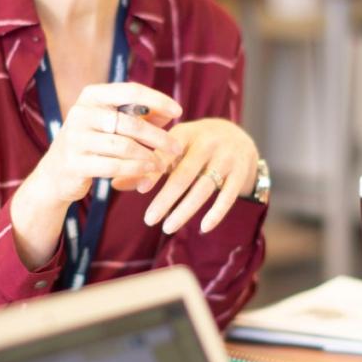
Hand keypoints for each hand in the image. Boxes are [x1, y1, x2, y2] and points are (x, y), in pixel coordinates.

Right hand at [32, 82, 182, 207]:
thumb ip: (139, 115)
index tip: (179, 111)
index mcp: (91, 96)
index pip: (130, 90)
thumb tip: (169, 112)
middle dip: (158, 136)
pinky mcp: (74, 163)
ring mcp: (75, 138)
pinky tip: (147, 171)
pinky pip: (113, 166)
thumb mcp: (112, 124)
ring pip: (123, 146)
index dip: (158, 99)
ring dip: (148, 156)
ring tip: (162, 163)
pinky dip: (135, 169)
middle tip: (177, 147)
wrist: (55, 175)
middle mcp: (80, 112)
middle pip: (130, 122)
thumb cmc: (92, 144)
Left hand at [142, 118, 258, 234]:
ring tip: (167, 228)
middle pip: (184, 175)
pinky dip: (216, 213)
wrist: (237, 135)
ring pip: (204, 189)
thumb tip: (120, 184)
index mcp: (186, 133)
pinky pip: (228, 196)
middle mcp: (208, 142)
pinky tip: (203, 228)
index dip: (154, 172)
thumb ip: (151, 164)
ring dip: (184, 211)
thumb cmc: (195, 144)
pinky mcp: (241, 171)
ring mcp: (227, 157)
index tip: (141, 190)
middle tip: (149, 220)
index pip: (168, 154)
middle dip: (166, 199)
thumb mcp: (175, 146)